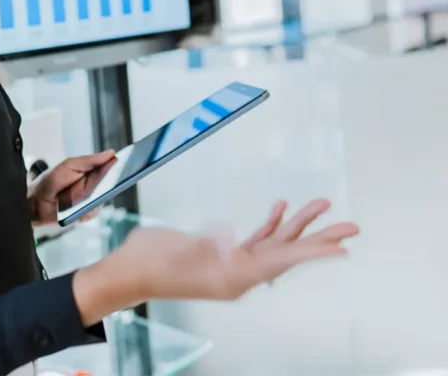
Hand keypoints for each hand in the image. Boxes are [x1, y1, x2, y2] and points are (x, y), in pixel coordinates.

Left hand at [27, 150, 116, 225]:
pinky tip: (76, 209)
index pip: (112, 165)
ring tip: (84, 196)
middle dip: (115, 182)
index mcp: (93, 169)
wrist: (35, 203)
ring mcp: (92, 200)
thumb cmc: (51, 180)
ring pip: (104, 200)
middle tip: (115, 180)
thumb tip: (112, 153)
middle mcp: (96, 184)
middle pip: (113, 183)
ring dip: (95, 199)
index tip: (134, 161)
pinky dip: (86, 211)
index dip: (124, 164)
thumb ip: (89, 160)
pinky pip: (94, 212)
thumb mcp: (68, 166)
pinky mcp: (86, 213)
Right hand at [73, 199, 358, 324]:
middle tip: (350, 226)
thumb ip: (209, 245)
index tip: (342, 248)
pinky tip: (279, 207)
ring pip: (274, 242)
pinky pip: (255, 238)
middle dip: (319, 237)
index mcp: (233, 276)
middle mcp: (239, 272)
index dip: (314, 253)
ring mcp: (230, 262)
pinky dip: (269, 223)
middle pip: (288, 253)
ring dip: (296, 223)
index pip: (283, 261)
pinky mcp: (220, 252)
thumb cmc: (150, 264)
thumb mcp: (180, 253)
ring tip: (321, 204)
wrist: (129, 270)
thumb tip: (232, 241)